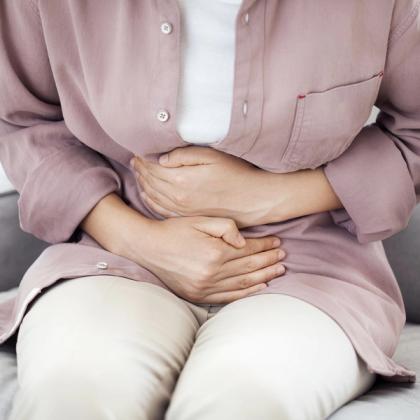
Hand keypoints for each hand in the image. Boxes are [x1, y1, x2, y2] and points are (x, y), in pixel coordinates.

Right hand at [125, 215, 286, 303]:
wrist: (148, 248)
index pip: (248, 250)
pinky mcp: (198, 295)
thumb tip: (244, 241)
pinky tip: (260, 288)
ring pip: (243, 283)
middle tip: (284, 257)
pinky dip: (246, 293)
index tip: (277, 242)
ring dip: (264, 277)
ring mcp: (205, 287)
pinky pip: (228, 297)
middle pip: (249, 267)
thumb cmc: (174, 230)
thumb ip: (225, 227)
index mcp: (214, 252)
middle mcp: (212, 273)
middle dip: (269, 261)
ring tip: (279, 271)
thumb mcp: (200, 220)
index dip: (265, 245)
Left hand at [130, 146, 273, 227]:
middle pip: (150, 182)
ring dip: (143, 184)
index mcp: (182, 180)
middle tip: (133, 160)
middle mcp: (178, 198)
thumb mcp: (213, 156)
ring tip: (138, 173)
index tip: (137, 150)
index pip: (152, 167)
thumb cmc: (237, 174)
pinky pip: (162, 210)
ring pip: (153, 196)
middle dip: (140, 170)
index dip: (143, 158)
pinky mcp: (189, 217)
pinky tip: (147, 195)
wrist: (255, 199)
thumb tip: (161, 158)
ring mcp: (182, 210)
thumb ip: (184, 156)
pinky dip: (151, 201)